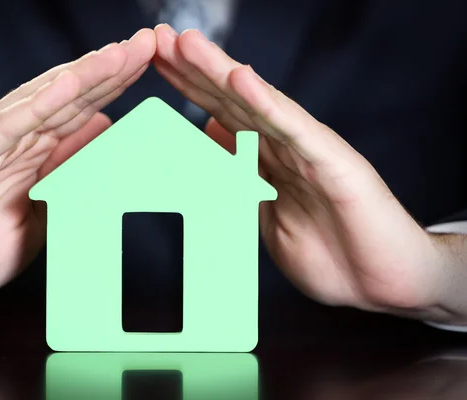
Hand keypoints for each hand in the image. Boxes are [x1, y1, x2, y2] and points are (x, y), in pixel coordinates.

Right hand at [0, 28, 155, 305]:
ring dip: (83, 76)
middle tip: (147, 42)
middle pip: (70, 97)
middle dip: (110, 70)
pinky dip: (37, 105)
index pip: (81, 112)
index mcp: (32, 153)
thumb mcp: (40, 215)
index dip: (115, 87)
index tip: (150, 64)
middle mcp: (14, 140)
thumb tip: (102, 133)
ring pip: (42, 102)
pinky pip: (6, 127)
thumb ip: (67, 175)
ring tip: (119, 53)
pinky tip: (69, 85)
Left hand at [153, 24, 460, 322]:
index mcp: (268, 159)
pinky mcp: (335, 164)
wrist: (380, 286)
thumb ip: (241, 176)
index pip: (221, 114)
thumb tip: (212, 137)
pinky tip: (243, 80)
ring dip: (222, 73)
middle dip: (194, 69)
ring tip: (188, 44)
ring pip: (259, 105)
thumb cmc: (329, 255)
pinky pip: (296, 131)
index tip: (154, 63)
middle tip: (159, 38)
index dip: (188, 88)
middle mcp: (285, 146)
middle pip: (233, 100)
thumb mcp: (266, 214)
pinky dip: (269, 105)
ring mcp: (309, 151)